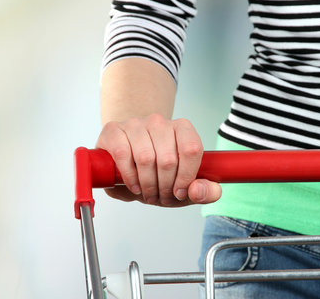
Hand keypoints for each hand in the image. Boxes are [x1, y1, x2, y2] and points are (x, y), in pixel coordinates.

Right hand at [96, 113, 221, 206]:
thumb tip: (197, 190)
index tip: (180, 192)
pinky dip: (130, 176)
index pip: (192, 150)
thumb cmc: (159, 172)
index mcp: (182, 128)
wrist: (129, 158)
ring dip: (147, 184)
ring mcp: (135, 123)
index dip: (186, 177)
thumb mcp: (185, 185)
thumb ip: (205, 191)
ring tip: (148, 193)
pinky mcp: (114, 129)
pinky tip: (134, 186)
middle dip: (165, 187)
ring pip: (146, 158)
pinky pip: (123, 155)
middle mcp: (159, 121)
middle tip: (161, 197)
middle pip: (168, 159)